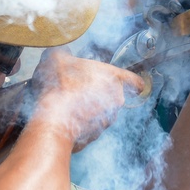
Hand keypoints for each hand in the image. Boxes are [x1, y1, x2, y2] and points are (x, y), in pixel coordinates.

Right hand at [29, 48, 145, 151]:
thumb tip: (63, 55)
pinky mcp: (95, 136)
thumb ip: (63, 54)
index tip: (128, 84)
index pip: (135, 81)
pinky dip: (81, 122)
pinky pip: (90, 126)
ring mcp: (107, 120)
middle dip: (98, 92)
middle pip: (113, 95)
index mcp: (113, 78)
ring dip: (89, 108)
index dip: (133, 82)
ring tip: (68, 104)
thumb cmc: (60, 86)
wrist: (54, 121)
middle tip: (79, 88)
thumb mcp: (55, 58)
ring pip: (101, 112)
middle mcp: (116, 100)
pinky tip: (65, 117)